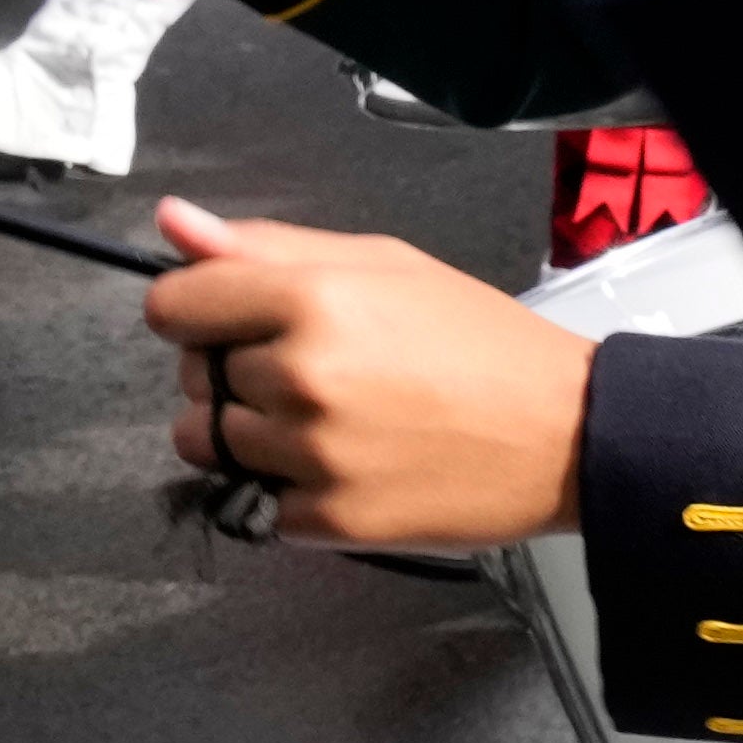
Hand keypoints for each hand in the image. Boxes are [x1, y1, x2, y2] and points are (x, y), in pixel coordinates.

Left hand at [140, 207, 590, 547]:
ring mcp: (312, 455)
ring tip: (328, 426)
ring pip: (211, 444)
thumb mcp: (386, 266)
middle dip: (238, 373)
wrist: (570, 435)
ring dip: (252, 435)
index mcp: (311, 299)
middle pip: (195, 378)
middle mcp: (301, 376)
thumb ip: (272, 246)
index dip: (199, 311)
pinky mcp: (328, 520)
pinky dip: (289, 491)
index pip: (173, 306)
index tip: (236, 323)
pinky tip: (349, 468)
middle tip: (321, 374)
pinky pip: (257, 503)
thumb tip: (172, 222)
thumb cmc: (482, 341)